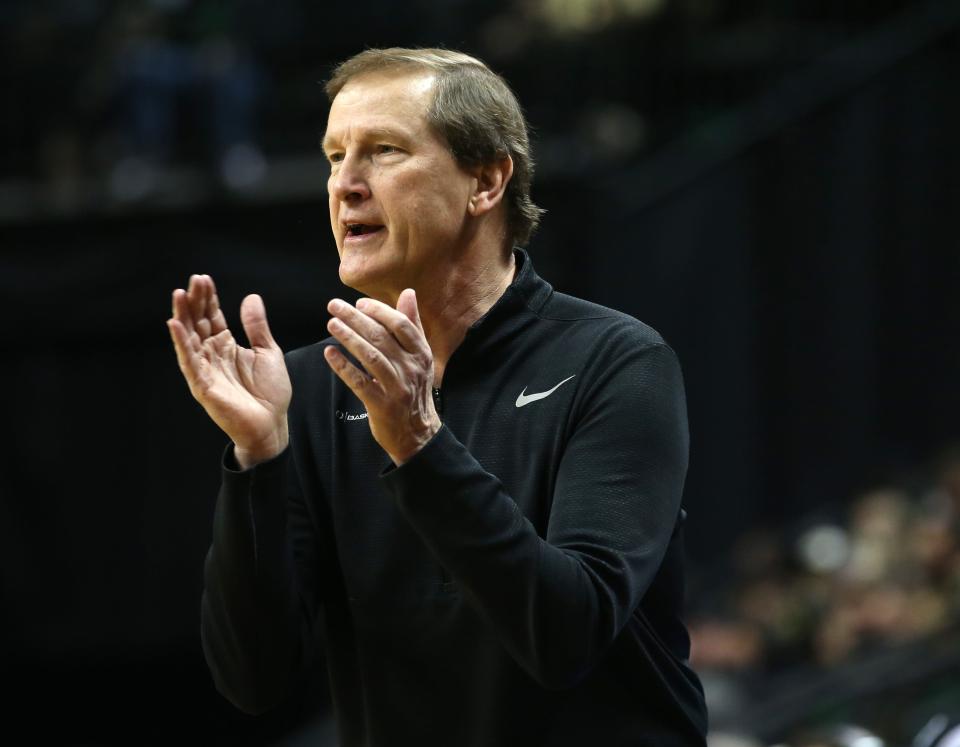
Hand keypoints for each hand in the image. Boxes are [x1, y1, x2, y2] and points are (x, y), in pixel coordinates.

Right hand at [167, 274, 290, 468]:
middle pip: (198, 323)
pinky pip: (188, 361)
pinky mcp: (202, 385)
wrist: (272, 425)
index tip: (204, 278)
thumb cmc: (270, 393)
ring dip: (183, 316)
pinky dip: (181, 343)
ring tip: (180, 294)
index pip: (211, 316)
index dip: (208, 298)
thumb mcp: (267, 351)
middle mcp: (212, 355)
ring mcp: (205, 370)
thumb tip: (251, 297)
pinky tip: (175, 324)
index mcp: (226, 346)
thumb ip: (257, 326)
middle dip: (195, 301)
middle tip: (194, 280)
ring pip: (189, 338)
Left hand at [324, 289, 440, 465]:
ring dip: (348, 338)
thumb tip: (408, 293)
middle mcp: (411, 369)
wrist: (417, 432)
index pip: (400, 325)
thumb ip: (412, 325)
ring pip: (370, 357)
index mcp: (421, 354)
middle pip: (381, 337)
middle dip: (355, 318)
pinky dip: (343, 366)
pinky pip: (359, 382)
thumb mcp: (420, 357)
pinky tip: (329, 353)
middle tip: (334, 306)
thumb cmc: (415, 389)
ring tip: (331, 324)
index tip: (358, 303)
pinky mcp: (381, 405)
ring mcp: (397, 387)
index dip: (378, 310)